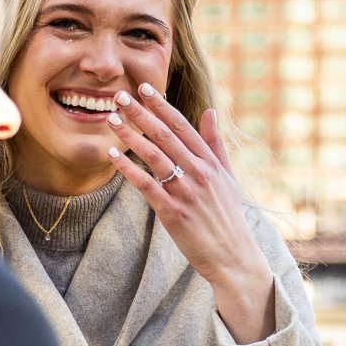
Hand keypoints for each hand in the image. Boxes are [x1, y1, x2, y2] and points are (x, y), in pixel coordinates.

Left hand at [106, 83, 275, 343]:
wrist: (234, 257)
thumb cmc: (228, 218)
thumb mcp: (228, 177)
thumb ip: (216, 144)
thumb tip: (210, 110)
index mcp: (211, 163)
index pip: (183, 126)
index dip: (162, 106)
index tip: (144, 88)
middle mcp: (200, 173)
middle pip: (165, 136)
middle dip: (141, 113)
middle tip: (119, 95)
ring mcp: (187, 192)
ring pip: (154, 156)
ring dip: (131, 135)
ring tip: (111, 119)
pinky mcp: (174, 213)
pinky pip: (147, 185)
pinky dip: (128, 168)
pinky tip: (112, 154)